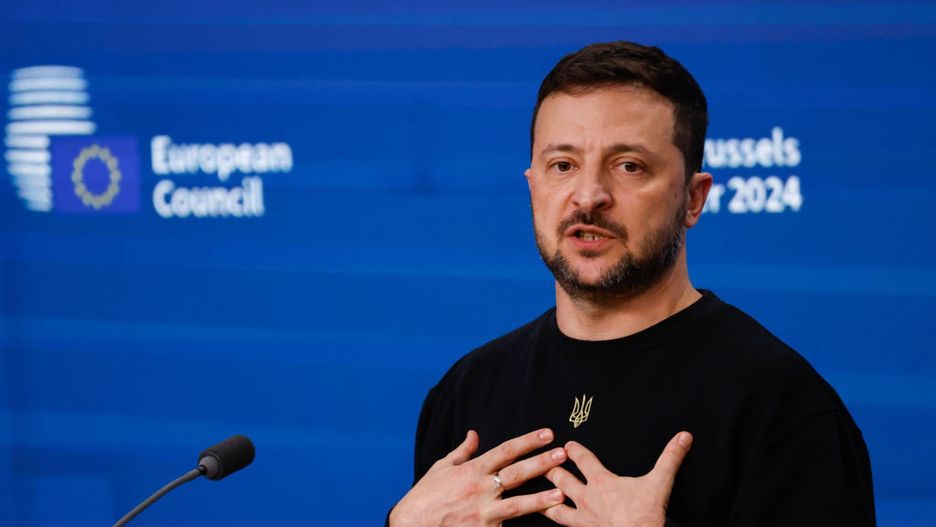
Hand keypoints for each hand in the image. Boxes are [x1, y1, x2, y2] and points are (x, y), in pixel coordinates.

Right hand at [390, 428, 567, 526]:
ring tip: (560, 494)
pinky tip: (539, 522)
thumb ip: (462, 451)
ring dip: (540, 499)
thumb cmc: (425, 496)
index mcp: (472, 470)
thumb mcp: (441, 467)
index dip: (528, 441)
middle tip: (563, 455)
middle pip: (516, 474)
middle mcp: (480, 489)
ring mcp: (483, 513)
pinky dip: (517, 525)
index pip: (506, 451)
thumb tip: (474, 434)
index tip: (547, 434)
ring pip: (517, 505)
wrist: (411, 525)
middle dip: (541, 463)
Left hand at [542, 432, 692, 526]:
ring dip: (545, 500)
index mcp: (601, 482)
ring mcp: (583, 520)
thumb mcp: (660, 482)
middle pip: (562, 479)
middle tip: (542, 463)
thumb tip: (683, 437)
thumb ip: (670, 458)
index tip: (567, 445)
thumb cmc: (646, 514)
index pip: (582, 460)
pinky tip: (550, 523)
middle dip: (551, 470)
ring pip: (556, 508)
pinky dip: (555, 524)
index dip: (574, 450)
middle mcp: (587, 499)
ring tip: (535, 497)